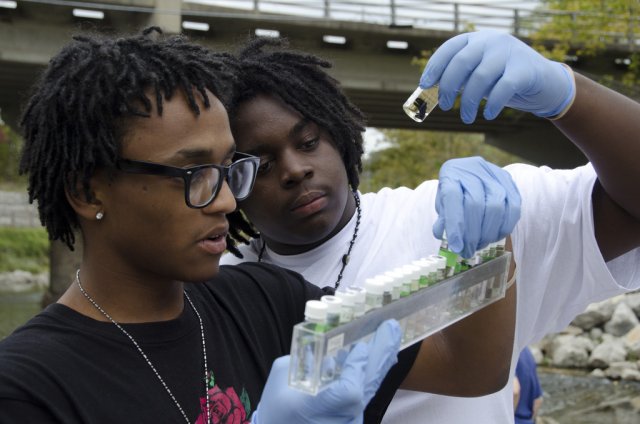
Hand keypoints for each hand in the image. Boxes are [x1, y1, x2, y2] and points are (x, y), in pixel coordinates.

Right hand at [251, 320, 400, 423]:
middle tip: (391, 329)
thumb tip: (326, 346)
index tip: (361, 347)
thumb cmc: (276, 407)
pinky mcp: (351, 421)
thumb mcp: (280, 377)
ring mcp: (347, 423)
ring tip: (391, 337)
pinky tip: (380, 356)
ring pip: (370, 391)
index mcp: (314, 409)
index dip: (356, 368)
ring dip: (380, 362)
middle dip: (380, 355)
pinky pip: (365, 395)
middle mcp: (336, 419)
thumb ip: (304, 359)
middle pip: (367, 388)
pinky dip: (371, 374)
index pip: (347, 392)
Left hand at [420, 30, 574, 122]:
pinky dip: (492, 104)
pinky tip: (488, 115)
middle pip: (461, 62)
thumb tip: (429, 95)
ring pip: (480, 77)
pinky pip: (503, 88)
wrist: (546, 83)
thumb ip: (458, 80)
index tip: (425, 86)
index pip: (450, 49)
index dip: (434, 67)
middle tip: (444, 106)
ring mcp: (510, 53)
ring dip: (468, 102)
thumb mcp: (478, 77)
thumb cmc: (503, 81)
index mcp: (477, 40)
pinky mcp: (525, 69)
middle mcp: (492, 41)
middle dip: (448, 86)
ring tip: (466, 118)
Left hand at [432, 157, 520, 257]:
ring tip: (480, 245)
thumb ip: (444, 219)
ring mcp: (493, 173)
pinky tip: (495, 236)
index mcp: (451, 173)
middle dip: (472, 234)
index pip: (452, 197)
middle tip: (468, 251)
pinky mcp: (509, 181)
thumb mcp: (442, 205)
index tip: (456, 246)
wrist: (471, 175)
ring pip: (496, 207)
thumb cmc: (454, 193)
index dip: (455, 224)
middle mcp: (472, 169)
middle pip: (475, 204)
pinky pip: (513, 208)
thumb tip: (447, 238)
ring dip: (488, 233)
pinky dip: (504, 227)